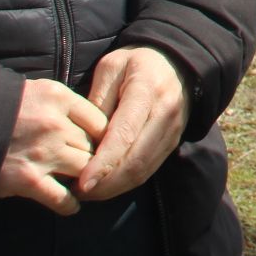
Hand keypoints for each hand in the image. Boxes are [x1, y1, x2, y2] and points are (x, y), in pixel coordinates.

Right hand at [0, 77, 108, 214]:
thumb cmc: (0, 107)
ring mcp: (42, 153)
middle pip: (93, 146)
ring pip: (84, 169)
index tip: (103, 145)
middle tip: (96, 167)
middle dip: (95, 157)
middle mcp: (55, 125)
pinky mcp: (27, 180)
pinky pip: (61, 198)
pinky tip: (72, 206)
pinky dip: (69, 205)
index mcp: (59, 98)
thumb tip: (92, 122)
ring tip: (86, 185)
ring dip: (86, 179)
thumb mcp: (37, 91)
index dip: (104, 136)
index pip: (100, 120)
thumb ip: (65, 105)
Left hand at [76, 46, 190, 200]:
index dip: (103, 163)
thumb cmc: (137, 62)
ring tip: (89, 192)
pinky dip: (127, 181)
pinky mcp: (173, 141)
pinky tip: (107, 184)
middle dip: (106, 183)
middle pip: (135, 160)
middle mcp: (165, 113)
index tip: (82, 182)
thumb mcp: (111, 67)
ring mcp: (172, 130)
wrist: (178, 62)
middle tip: (78, 193)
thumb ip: (97, 100)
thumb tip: (84, 138)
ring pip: (143, 169)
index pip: (124, 134)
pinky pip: (149, 168)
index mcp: (146, 91)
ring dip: (115, 187)